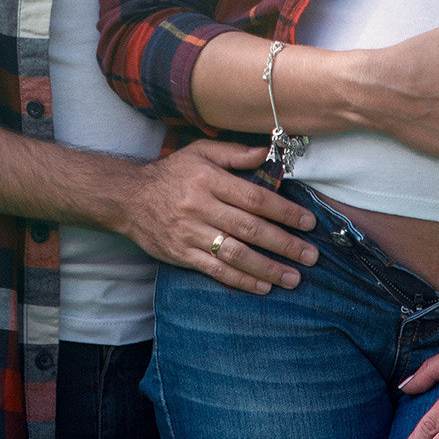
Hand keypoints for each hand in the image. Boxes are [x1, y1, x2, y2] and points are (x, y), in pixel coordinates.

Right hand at [112, 140, 318, 294]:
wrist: (128, 198)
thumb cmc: (171, 174)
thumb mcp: (199, 152)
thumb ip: (234, 153)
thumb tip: (267, 153)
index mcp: (208, 179)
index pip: (253, 198)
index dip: (283, 211)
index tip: (308, 223)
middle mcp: (200, 206)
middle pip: (249, 228)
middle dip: (284, 244)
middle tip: (311, 256)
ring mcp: (189, 233)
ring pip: (235, 253)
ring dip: (267, 268)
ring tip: (293, 278)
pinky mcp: (181, 254)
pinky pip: (215, 270)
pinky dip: (241, 280)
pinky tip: (262, 286)